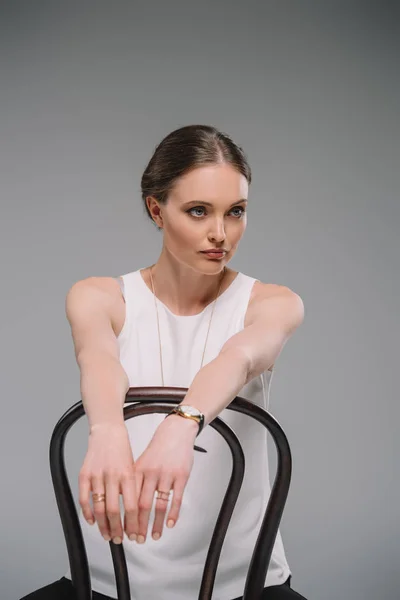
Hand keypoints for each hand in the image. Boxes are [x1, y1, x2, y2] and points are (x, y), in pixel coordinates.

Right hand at [78, 422, 138, 543]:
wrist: (107, 431)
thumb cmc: (122, 451)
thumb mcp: (133, 468)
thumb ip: (132, 490)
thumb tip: (133, 515)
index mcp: (128, 475)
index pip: (132, 507)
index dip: (133, 525)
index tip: (134, 536)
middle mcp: (112, 476)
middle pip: (115, 511)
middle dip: (117, 530)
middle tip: (118, 540)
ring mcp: (97, 475)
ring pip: (99, 508)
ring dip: (103, 525)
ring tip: (107, 535)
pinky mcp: (84, 474)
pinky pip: (84, 499)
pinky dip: (87, 513)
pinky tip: (92, 522)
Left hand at [134, 415, 197, 542]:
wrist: (176, 431)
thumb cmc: (158, 448)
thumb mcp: (142, 462)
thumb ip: (135, 481)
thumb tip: (127, 503)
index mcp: (138, 470)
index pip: (128, 499)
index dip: (126, 518)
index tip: (125, 531)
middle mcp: (151, 473)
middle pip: (142, 506)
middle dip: (139, 526)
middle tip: (137, 539)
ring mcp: (167, 475)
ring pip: (159, 505)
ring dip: (155, 524)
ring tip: (154, 536)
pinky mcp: (181, 476)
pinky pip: (176, 499)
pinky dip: (173, 513)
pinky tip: (170, 524)